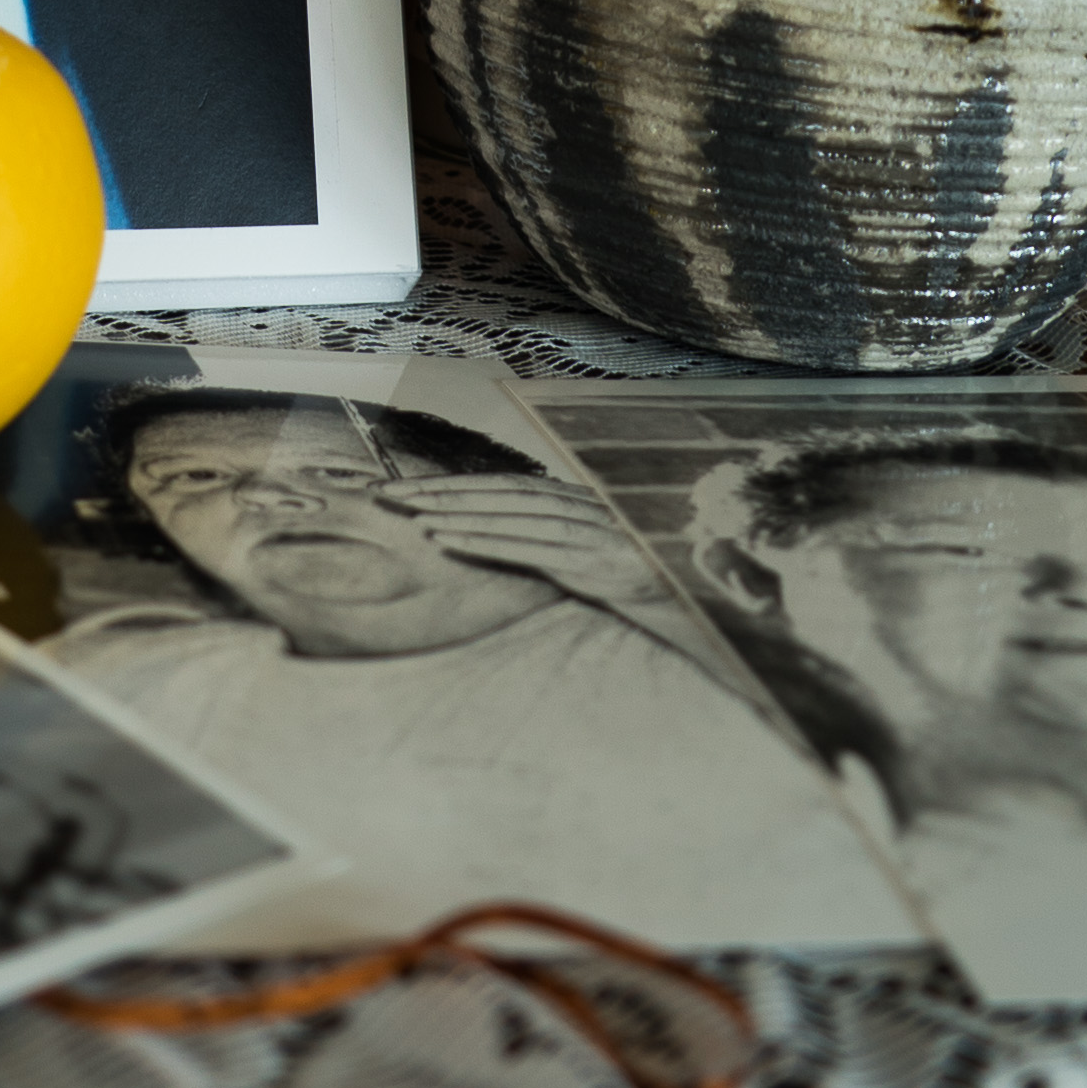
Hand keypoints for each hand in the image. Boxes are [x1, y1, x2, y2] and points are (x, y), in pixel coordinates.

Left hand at [377, 473, 660, 610]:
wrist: (699, 601)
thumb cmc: (642, 581)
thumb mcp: (592, 558)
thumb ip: (551, 543)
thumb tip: (502, 537)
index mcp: (573, 503)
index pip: (503, 488)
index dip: (453, 485)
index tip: (406, 489)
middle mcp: (577, 509)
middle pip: (496, 493)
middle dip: (439, 491)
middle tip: (387, 495)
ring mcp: (585, 534)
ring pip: (507, 515)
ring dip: (453, 512)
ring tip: (409, 514)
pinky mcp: (592, 564)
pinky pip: (527, 548)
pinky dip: (484, 540)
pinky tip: (447, 539)